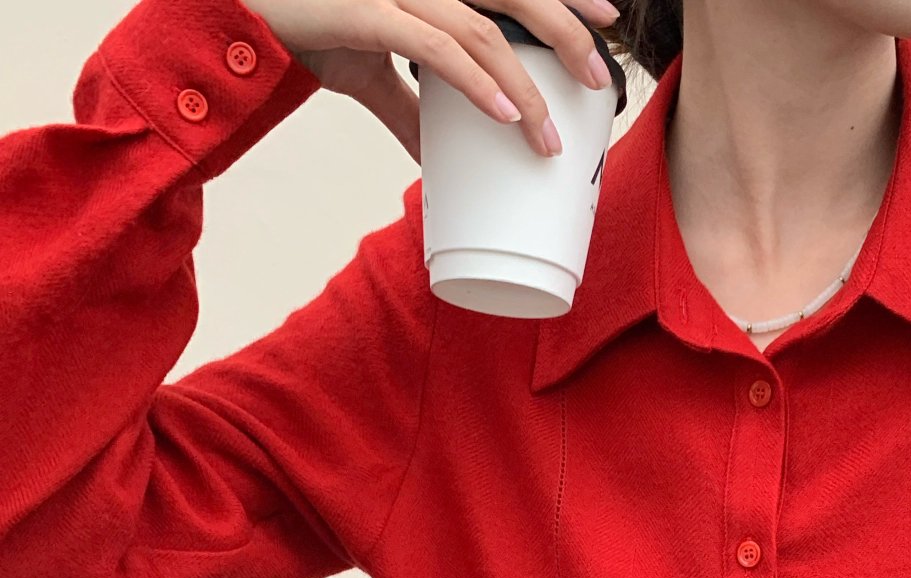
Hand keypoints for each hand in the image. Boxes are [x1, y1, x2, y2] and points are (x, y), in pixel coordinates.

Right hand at [242, 0, 621, 161]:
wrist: (233, 15)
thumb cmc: (300, 25)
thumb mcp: (367, 63)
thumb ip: (408, 104)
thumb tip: (436, 157)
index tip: (605, 19)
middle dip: (564, 31)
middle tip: (598, 77)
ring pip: (483, 28)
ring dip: (526, 86)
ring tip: (550, 135)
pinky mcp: (366, 12)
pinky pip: (436, 48)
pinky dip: (479, 85)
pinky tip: (509, 117)